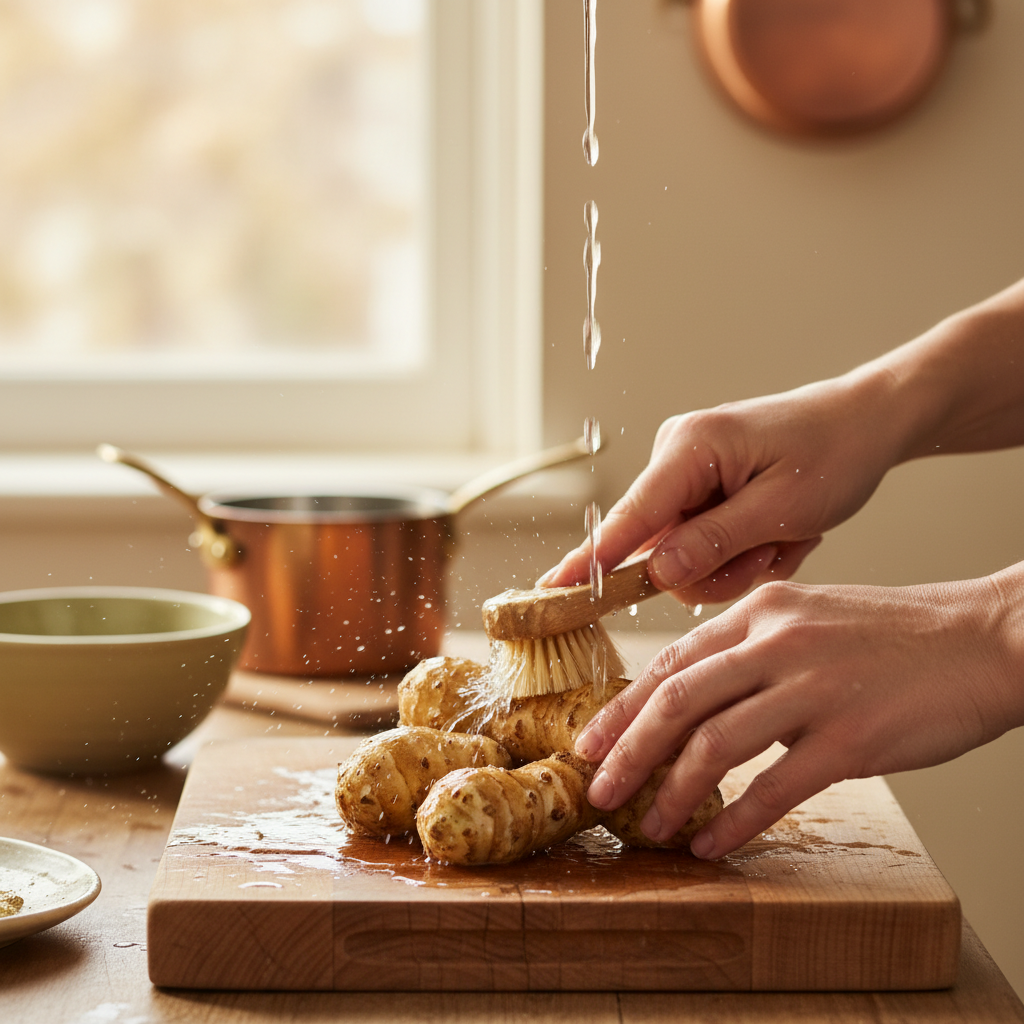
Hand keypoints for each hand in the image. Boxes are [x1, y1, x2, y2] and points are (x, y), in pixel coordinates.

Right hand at [540, 372, 912, 604]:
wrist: (867, 423)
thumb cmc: (834, 453)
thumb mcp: (781, 508)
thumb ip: (714, 543)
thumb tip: (655, 573)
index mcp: (690, 449)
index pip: (628, 517)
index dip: (591, 560)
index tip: (550, 593)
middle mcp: (676, 457)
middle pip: (661, 547)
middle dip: (717, 566)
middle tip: (773, 550)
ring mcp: (686, 473)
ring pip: (686, 554)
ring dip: (737, 560)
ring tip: (783, 535)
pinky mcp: (701, 488)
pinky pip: (704, 542)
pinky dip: (743, 549)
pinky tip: (778, 531)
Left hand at [575, 570, 1023, 857]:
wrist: (982, 640)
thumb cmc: (894, 635)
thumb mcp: (809, 618)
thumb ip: (752, 650)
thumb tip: (700, 698)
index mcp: (760, 612)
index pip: (671, 662)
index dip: (623, 707)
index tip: (592, 741)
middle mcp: (775, 642)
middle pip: (675, 701)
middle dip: (627, 751)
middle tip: (597, 789)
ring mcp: (811, 688)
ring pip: (713, 745)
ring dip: (671, 793)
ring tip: (648, 825)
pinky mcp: (849, 737)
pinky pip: (773, 787)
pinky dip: (734, 821)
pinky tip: (713, 843)